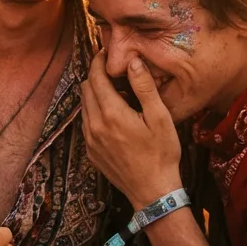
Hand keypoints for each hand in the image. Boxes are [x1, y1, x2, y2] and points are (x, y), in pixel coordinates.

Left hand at [81, 51, 181, 208]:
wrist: (153, 192)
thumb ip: (144, 87)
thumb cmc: (162, 154)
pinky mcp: (91, 151)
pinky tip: (114, 116)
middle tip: (114, 72)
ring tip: (117, 93)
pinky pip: (87, 122)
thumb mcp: (160, 117)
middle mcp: (94, 125)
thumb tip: (132, 61)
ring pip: (84, 105)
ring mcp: (90, 140)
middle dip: (96, 75)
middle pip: (86, 88)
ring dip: (96, 94)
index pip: (95, 76)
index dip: (99, 61)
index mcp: (111, 114)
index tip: (106, 53)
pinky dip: (95, 112)